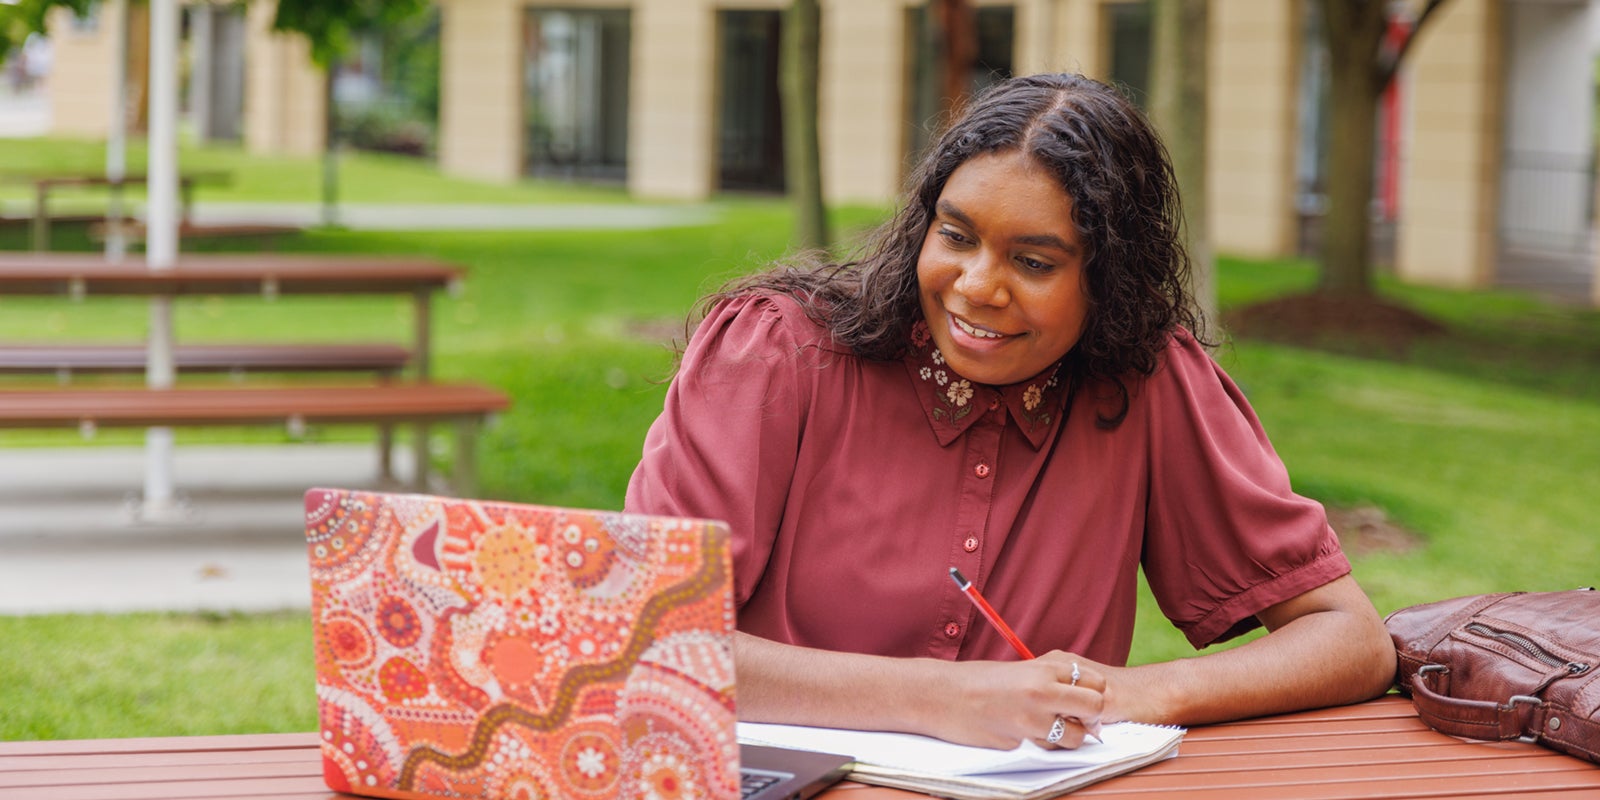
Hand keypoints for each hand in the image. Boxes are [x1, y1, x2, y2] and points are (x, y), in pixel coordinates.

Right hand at [921, 651, 1104, 749]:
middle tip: (1077, 720)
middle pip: (1094, 707)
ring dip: (1067, 738)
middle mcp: (1042, 692)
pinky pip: (1044, 749)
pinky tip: (1019, 733)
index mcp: (1043, 669)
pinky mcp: (1019, 742)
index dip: (1093, 693)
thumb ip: (1050, 681)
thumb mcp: (1020, 670)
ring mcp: (1031, 720)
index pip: (1095, 681)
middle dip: (1091, 718)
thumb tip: (1080, 697)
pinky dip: (1038, 745)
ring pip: (1075, 737)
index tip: (1082, 700)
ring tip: (1046, 730)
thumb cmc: (977, 680)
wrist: (940, 695)